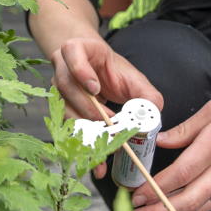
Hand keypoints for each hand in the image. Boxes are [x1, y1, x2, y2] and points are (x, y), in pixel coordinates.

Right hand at [50, 36, 163, 178]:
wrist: (97, 71)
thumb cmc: (113, 71)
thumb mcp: (132, 77)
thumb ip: (145, 93)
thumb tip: (154, 110)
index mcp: (77, 49)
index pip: (72, 53)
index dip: (81, 71)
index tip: (95, 88)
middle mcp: (61, 66)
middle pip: (66, 86)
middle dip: (88, 109)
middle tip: (109, 124)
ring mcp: (56, 87)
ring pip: (64, 108)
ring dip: (85, 129)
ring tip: (106, 146)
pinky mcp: (59, 108)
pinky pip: (67, 126)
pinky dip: (83, 144)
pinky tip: (96, 161)